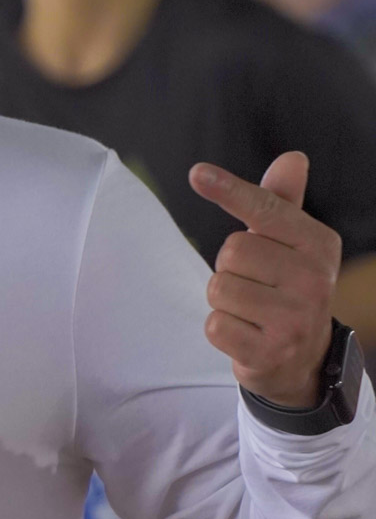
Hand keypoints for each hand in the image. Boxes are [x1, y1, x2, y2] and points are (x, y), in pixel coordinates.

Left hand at [189, 151, 339, 406]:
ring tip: (249, 310)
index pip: (266, 210)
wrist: (302, 360)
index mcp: (320, 246)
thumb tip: (292, 158)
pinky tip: (245, 333)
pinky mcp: (269, 352)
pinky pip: (214, 324)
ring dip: (222, 299)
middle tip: (254, 284)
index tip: (197, 174)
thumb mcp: (292, 246)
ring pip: (219, 287)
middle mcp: (314, 281)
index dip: (230, 191)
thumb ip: (282, 203)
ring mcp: (295, 320)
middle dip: (230, 266)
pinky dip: (220, 328)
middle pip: (233, 250)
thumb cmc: (287, 290)